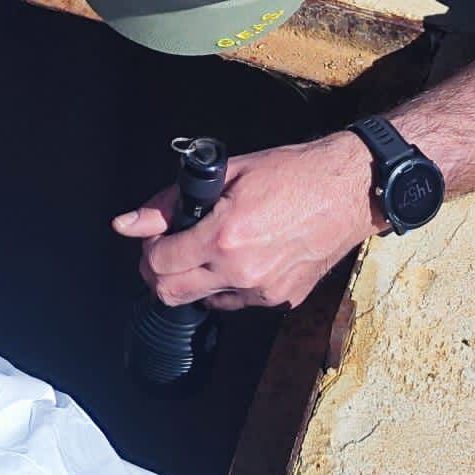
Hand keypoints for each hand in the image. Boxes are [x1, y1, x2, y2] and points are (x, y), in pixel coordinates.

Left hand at [113, 133, 379, 310]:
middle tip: (170, 248)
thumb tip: (127, 224)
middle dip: (159, 272)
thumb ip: (170, 202)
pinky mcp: (282, 300)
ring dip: (196, 278)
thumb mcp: (226, 173)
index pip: (157, 264)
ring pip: (204, 300)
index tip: (156, 234)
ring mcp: (263, 291)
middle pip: (171, 295)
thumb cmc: (292, 173)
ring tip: (213, 246)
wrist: (348, 190)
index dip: (148, 247)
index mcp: (223, 237)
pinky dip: (229, 283)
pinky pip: (238, 301)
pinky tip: (243, 256)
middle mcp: (241, 272)